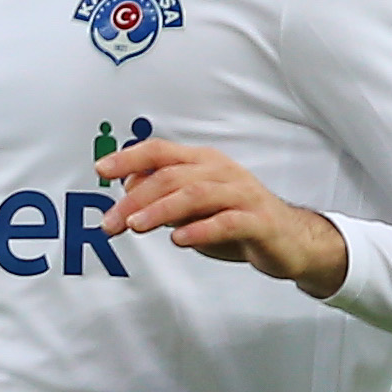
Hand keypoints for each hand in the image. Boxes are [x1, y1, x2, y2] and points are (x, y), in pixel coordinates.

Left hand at [99, 136, 350, 295]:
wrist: (290, 240)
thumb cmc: (238, 221)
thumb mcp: (195, 209)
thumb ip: (166, 199)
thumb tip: (129, 196)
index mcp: (203, 163)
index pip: (160, 152)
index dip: (129, 158)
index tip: (101, 170)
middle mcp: (221, 172)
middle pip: (172, 176)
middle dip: (136, 199)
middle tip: (112, 222)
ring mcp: (242, 194)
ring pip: (196, 194)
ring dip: (161, 210)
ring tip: (137, 225)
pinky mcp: (258, 221)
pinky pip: (226, 221)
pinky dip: (200, 230)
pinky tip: (179, 239)